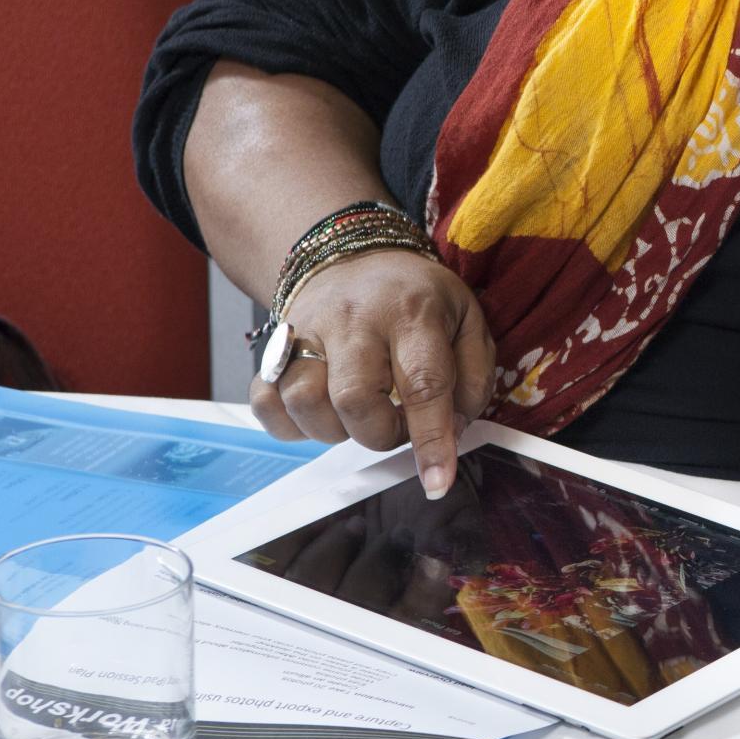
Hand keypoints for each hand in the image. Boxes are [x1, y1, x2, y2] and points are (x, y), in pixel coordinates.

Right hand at [249, 248, 494, 498]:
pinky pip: (266, 403)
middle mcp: (353, 320)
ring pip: (304, 402)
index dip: (431, 440)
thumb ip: (473, 376)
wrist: (352, 255)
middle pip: (354, 400)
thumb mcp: (468, 320)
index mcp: (412, 312)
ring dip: (335, 431)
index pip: (423, 383)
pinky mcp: (272, 349)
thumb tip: (455, 431)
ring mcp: (305, 332)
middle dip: (381, 434)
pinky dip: (291, 425)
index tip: (437, 482)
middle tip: (398, 424)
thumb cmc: (417, 298)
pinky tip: (321, 413)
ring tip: (359, 414)